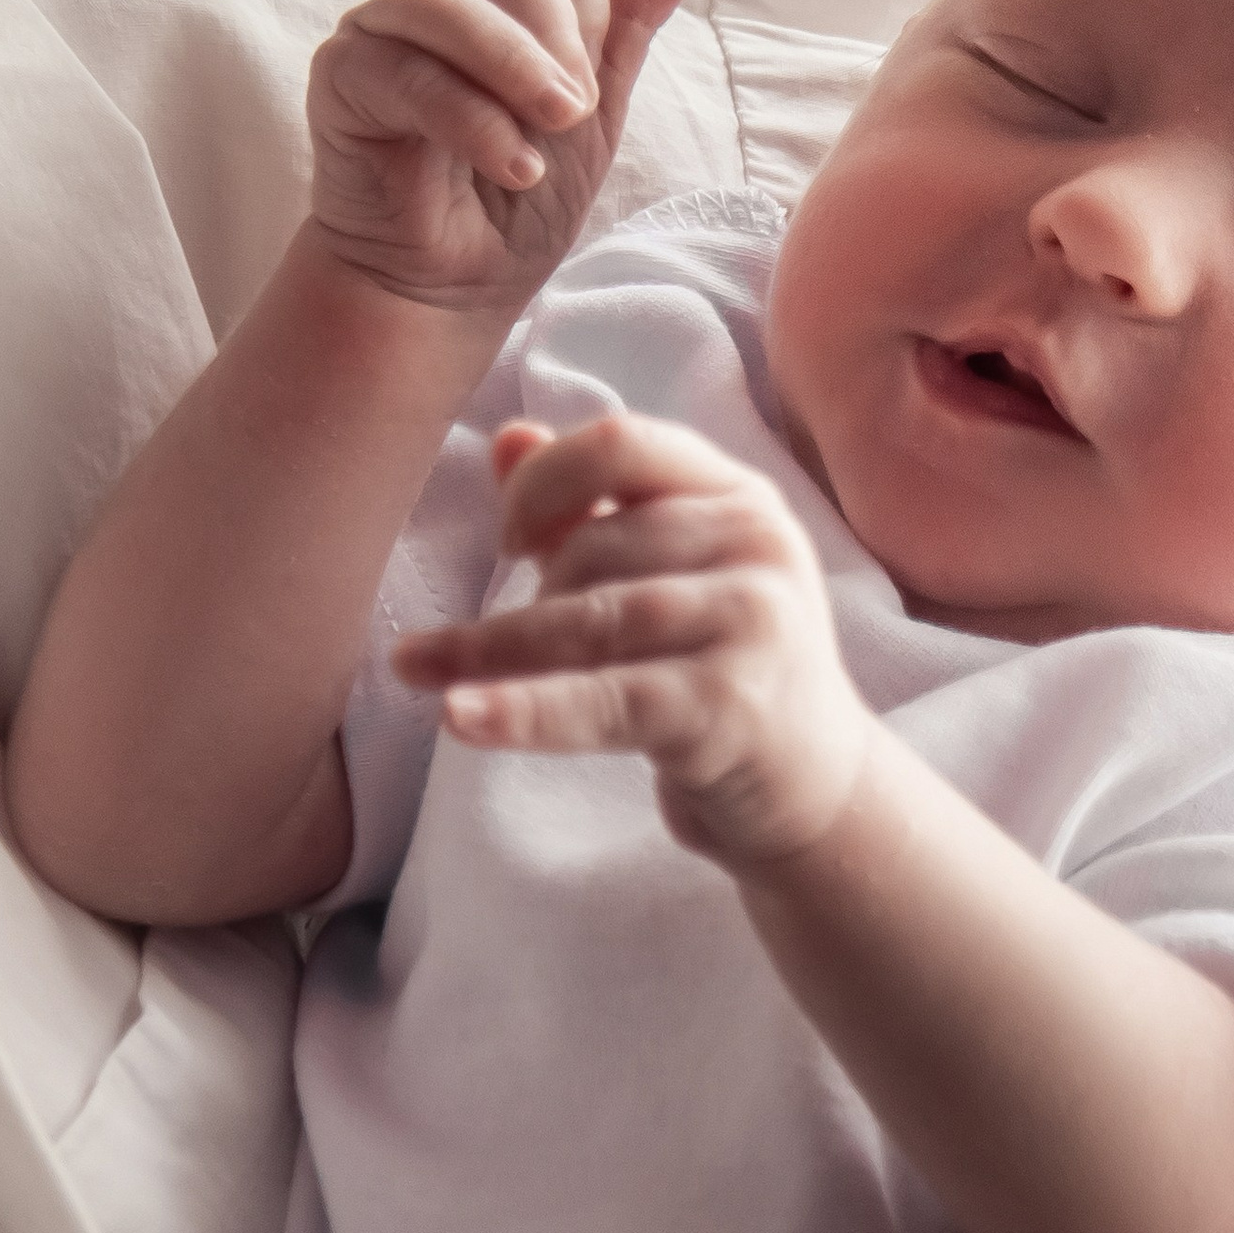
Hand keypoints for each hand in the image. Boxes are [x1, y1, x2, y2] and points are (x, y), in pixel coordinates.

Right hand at [306, 0, 705, 313]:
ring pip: (450, 5)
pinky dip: (470, 120)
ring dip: (514, 71)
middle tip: (574, 117)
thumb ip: (628, 28)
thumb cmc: (516, 197)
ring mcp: (382, 27)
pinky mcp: (340, 73)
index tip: (595, 92)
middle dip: (556, 40)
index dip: (589, 8)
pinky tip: (510, 168)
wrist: (448, 287)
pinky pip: (407, 72)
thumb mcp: (594, 113)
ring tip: (549, 139)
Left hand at [394, 411, 875, 866]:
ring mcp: (753, 620)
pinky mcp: (731, 704)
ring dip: (489, 649)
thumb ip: (591, 509)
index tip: (507, 539)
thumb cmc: (726, 669)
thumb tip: (507, 440)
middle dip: (519, 599)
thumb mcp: (670, 575)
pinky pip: (605, 700)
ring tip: (416, 671)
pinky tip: (458, 716)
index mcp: (738, 493)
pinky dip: (525, 709)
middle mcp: (757, 541)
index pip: (621, 444)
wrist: (816, 792)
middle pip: (593, 546)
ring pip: (588, 619)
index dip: (543, 481)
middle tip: (491, 651)